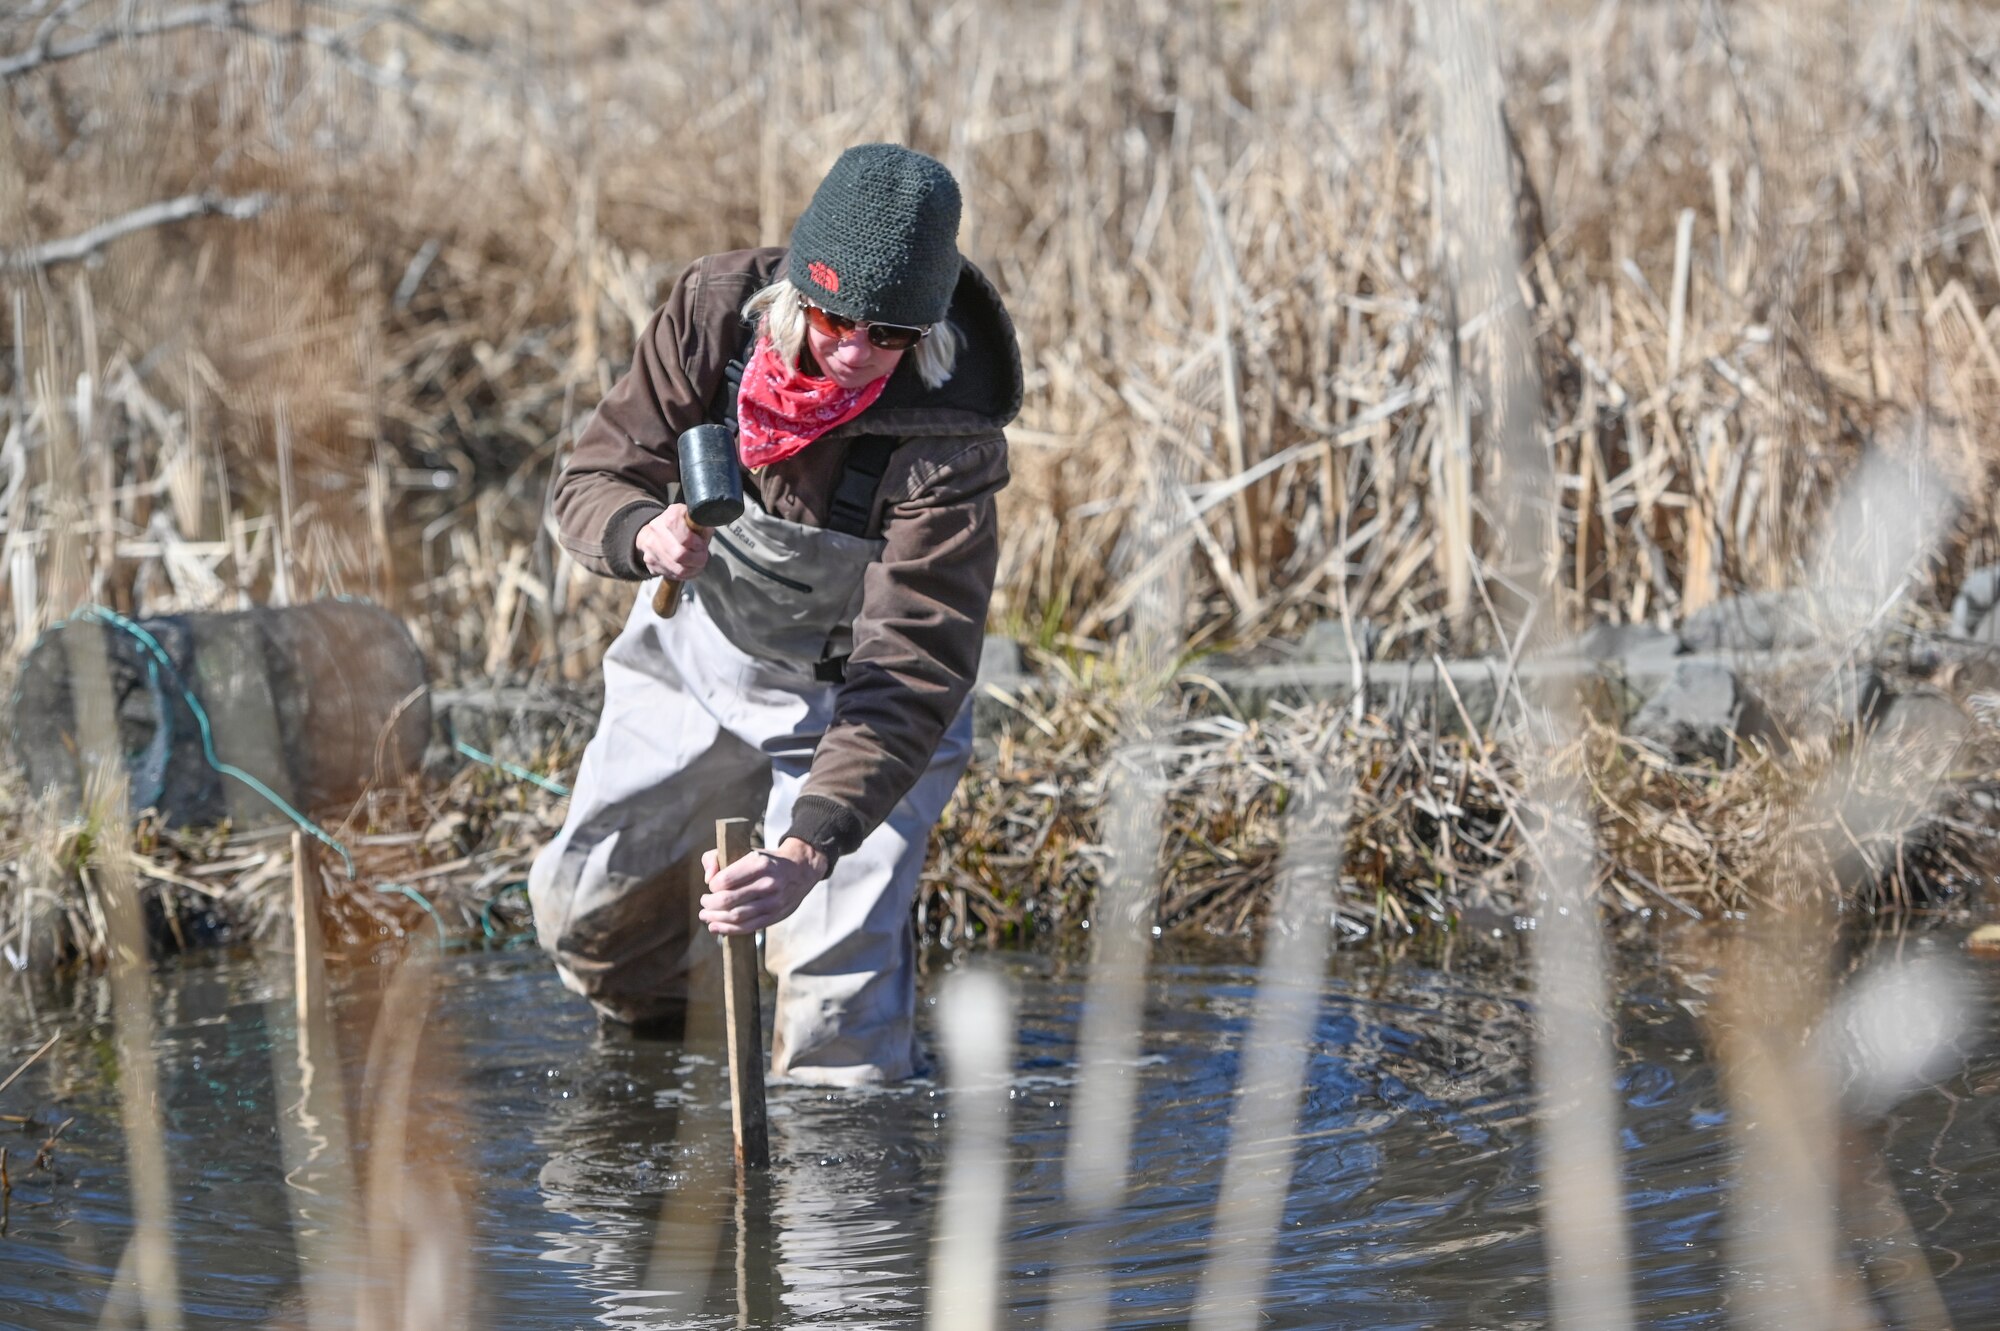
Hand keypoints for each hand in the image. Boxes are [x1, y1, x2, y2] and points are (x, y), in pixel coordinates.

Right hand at [635, 503, 711, 579]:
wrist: (657, 530)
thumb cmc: (684, 525)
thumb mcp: (697, 520)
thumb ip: (703, 527)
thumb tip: (705, 537)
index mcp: (671, 515)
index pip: (685, 537)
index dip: (697, 545)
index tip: (701, 545)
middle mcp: (656, 529)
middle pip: (680, 555)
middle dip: (697, 559)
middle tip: (702, 556)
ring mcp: (650, 546)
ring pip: (677, 569)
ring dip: (692, 569)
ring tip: (696, 563)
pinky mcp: (649, 561)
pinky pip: (671, 574)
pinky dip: (683, 574)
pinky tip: (686, 566)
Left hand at [699, 837, 829, 934]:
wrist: (801, 870)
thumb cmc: (766, 862)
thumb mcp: (746, 851)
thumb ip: (717, 857)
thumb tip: (707, 878)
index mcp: (759, 863)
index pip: (725, 880)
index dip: (712, 885)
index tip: (711, 886)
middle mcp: (768, 883)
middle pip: (728, 900)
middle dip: (710, 904)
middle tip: (704, 903)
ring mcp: (773, 902)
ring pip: (736, 916)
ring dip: (715, 918)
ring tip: (705, 916)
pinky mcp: (774, 916)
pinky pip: (747, 927)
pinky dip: (728, 930)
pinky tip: (716, 927)